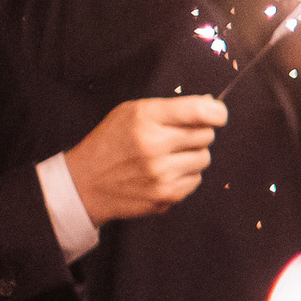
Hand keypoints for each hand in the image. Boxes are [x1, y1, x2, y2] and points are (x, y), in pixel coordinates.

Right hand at [61, 96, 226, 223]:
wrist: (83, 183)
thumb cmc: (110, 143)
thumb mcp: (131, 113)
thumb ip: (171, 107)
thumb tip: (211, 104)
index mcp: (145, 118)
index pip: (200, 111)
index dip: (216, 112)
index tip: (217, 114)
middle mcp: (154, 146)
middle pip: (206, 135)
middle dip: (196, 134)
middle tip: (174, 138)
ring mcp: (160, 174)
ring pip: (204, 159)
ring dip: (191, 156)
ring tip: (166, 157)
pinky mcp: (165, 196)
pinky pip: (196, 180)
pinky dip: (184, 176)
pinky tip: (162, 174)